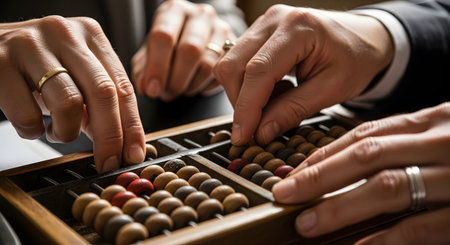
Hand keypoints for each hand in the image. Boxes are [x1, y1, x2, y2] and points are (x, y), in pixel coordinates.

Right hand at [0, 16, 145, 171]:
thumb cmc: (37, 66)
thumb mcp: (74, 75)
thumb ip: (99, 102)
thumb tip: (124, 143)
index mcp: (90, 35)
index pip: (122, 86)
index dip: (132, 125)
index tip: (133, 153)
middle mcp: (65, 33)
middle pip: (103, 93)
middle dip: (110, 136)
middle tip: (108, 162)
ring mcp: (31, 46)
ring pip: (69, 103)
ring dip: (68, 132)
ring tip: (59, 133)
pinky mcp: (0, 63)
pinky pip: (28, 114)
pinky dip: (33, 132)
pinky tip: (32, 126)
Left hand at [131, 0, 235, 100]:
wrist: (196, 41)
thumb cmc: (169, 47)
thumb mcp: (150, 54)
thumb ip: (144, 71)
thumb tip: (147, 89)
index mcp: (174, 10)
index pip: (164, 36)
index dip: (157, 67)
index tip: (153, 89)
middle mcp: (200, 15)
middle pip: (189, 51)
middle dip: (176, 80)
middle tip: (167, 94)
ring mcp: (221, 29)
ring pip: (208, 65)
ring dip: (190, 86)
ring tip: (181, 90)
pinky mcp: (235, 48)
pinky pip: (222, 74)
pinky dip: (205, 87)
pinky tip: (196, 86)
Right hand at [214, 5, 393, 145]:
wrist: (366, 36)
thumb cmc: (357, 59)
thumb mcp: (333, 90)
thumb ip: (294, 110)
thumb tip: (260, 132)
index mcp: (299, 28)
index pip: (258, 71)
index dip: (246, 108)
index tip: (243, 136)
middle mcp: (275, 19)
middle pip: (234, 65)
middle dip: (240, 103)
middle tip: (257, 129)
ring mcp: (265, 22)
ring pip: (230, 64)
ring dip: (243, 94)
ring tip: (275, 103)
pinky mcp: (260, 31)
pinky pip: (238, 61)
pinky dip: (248, 85)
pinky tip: (273, 90)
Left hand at [272, 102, 449, 243]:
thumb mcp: (438, 135)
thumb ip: (401, 145)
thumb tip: (347, 162)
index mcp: (426, 123)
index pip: (363, 135)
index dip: (323, 156)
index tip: (292, 174)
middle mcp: (436, 143)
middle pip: (366, 155)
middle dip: (319, 176)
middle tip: (284, 194)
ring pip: (388, 187)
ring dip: (340, 206)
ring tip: (307, 223)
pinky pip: (422, 225)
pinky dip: (387, 236)